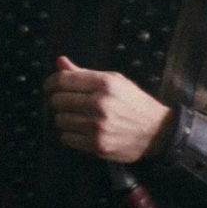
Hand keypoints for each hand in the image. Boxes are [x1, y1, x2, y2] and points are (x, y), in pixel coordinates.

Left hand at [44, 57, 173, 162]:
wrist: (157, 132)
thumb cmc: (133, 103)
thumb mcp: (114, 81)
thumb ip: (84, 73)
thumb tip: (59, 62)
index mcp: (104, 84)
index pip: (63, 80)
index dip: (50, 83)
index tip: (49, 87)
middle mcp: (99, 104)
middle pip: (58, 100)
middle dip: (58, 101)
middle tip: (66, 104)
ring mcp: (97, 126)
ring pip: (59, 120)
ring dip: (64, 119)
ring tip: (76, 118)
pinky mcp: (97, 145)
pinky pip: (66, 138)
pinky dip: (70, 135)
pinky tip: (81, 131)